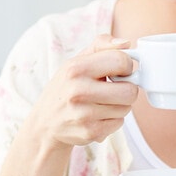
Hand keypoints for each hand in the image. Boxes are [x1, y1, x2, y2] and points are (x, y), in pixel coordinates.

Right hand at [27, 35, 138, 151]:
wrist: (45, 122)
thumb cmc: (65, 88)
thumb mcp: (76, 61)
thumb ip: (101, 45)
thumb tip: (125, 43)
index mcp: (76, 69)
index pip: (121, 61)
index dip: (126, 66)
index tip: (119, 71)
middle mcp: (79, 91)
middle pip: (130, 91)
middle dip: (126, 90)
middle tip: (113, 89)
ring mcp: (84, 114)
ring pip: (126, 108)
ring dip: (119, 106)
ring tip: (102, 103)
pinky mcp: (90, 132)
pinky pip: (119, 123)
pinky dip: (112, 120)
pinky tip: (97, 116)